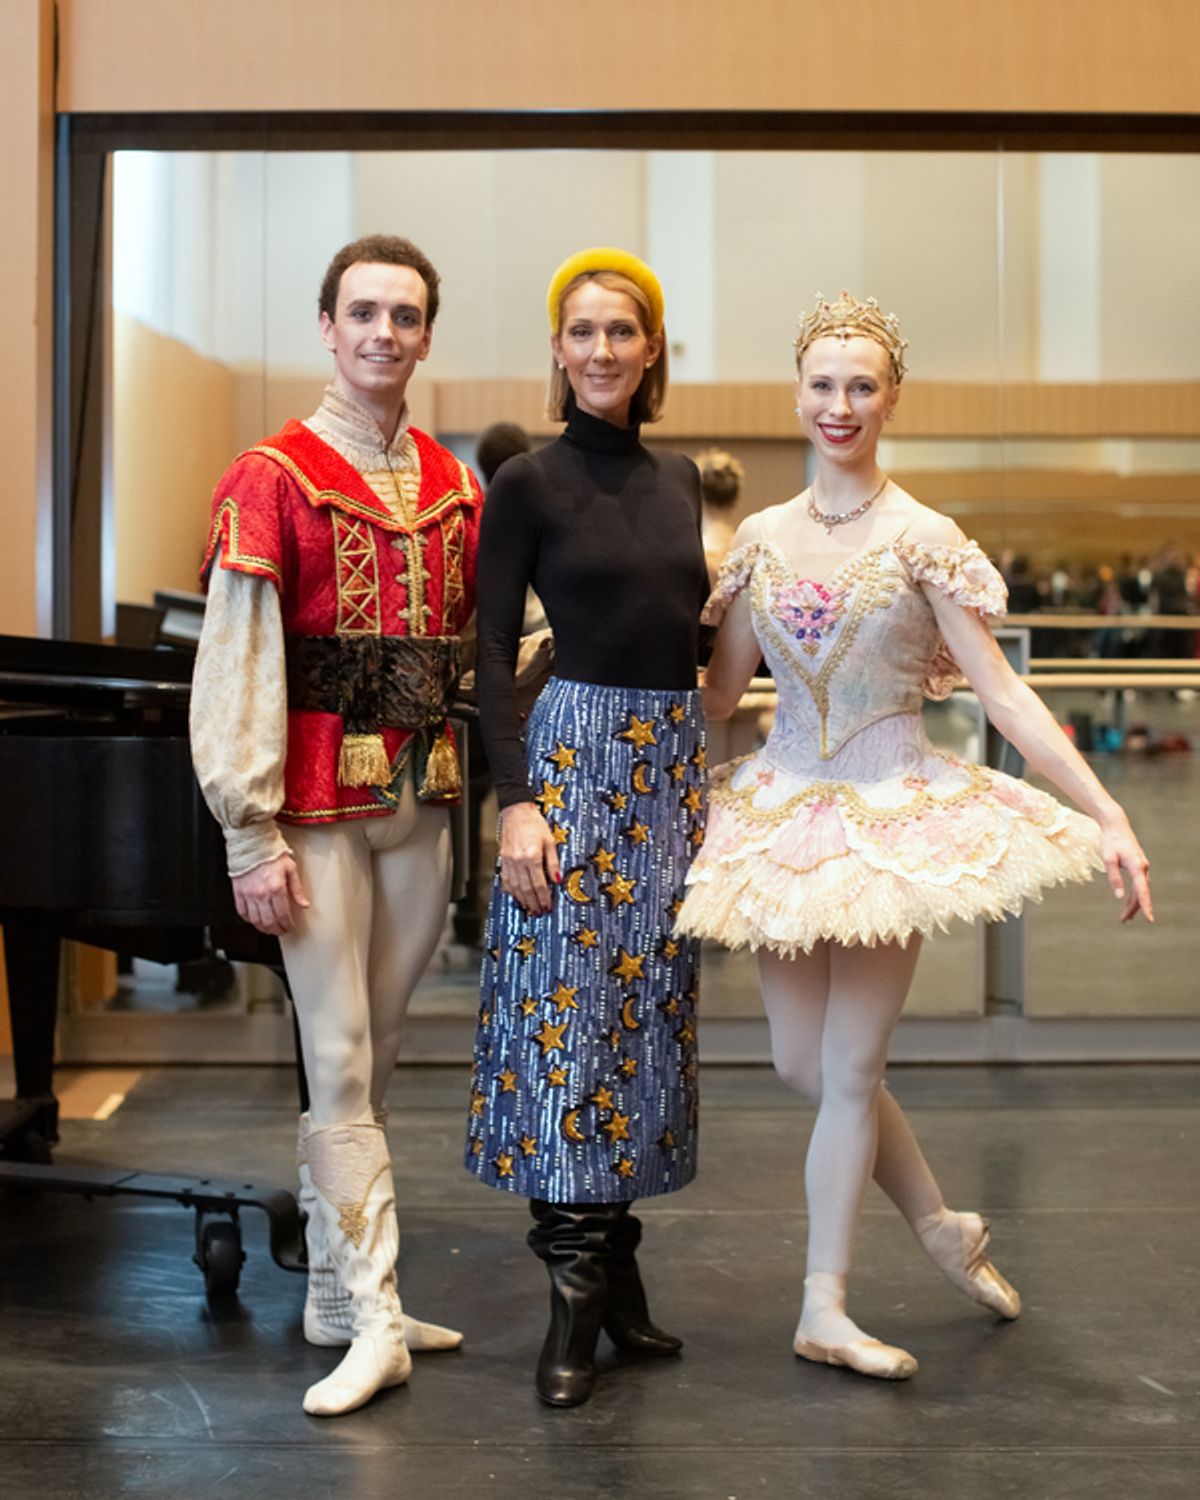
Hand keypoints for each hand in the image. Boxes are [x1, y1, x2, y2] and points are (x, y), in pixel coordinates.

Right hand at [231, 853, 309, 934]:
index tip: (289, 927)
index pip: (283, 914)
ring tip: (269, 929)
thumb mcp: (290, 868)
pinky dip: (249, 919)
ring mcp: (248, 894)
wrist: (251, 843)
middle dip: (276, 929)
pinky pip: (242, 912)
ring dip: (264, 928)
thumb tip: (304, 904)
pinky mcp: (238, 893)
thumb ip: (297, 889)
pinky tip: (254, 920)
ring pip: (256, 920)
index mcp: (276, 888)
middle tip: (281, 931)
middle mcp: (261, 894)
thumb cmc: (270, 852)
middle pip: (269, 921)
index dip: (287, 924)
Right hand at [498, 801, 560, 915]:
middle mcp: (518, 861)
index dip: (544, 897)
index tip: (547, 906)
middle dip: (533, 902)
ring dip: (522, 899)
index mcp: (531, 856)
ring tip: (529, 908)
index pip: (539, 884)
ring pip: (515, 886)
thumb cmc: (534, 824)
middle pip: (526, 888)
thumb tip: (557, 880)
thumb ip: (553, 863)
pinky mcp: (503, 859)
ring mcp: (509, 861)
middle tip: (539, 912)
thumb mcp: (550, 841)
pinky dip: (511, 890)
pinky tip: (516, 896)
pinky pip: (506, 879)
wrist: (516, 812)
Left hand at [1099, 813, 1152, 923]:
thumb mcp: (1108, 859)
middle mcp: (1143, 868)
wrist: (1116, 826)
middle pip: (1140, 893)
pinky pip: (1137, 885)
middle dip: (1134, 908)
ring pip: (1140, 890)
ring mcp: (1142, 867)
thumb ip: (1113, 877)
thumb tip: (1118, 896)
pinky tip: (1126, 903)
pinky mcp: (1138, 867)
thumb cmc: (1110, 842)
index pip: (1142, 890)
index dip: (1145, 905)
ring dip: (1133, 904)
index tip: (1149, 918)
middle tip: (1123, 921)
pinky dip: (1132, 895)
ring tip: (1125, 918)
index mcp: (1136, 866)